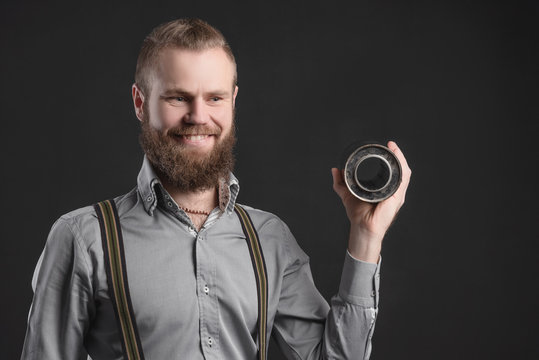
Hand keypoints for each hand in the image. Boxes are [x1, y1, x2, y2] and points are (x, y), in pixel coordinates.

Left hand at [331, 141, 411, 262]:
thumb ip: (340, 183)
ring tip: (394, 148)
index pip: (393, 171)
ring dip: (400, 159)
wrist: (362, 227)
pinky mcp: (397, 197)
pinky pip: (402, 180)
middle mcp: (393, 191)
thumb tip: (335, 170)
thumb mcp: (347, 194)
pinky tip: (398, 160)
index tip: (388, 146)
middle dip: (397, 155)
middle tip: (391, 144)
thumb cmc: (358, 214)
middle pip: (400, 169)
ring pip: (404, 172)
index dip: (392, 158)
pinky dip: (401, 168)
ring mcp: (397, 194)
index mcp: (385, 189)